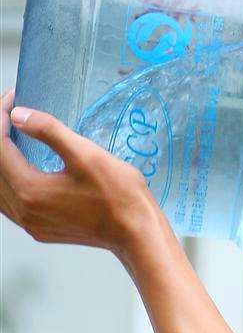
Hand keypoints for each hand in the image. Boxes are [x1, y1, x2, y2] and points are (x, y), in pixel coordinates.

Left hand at [0, 88, 161, 256]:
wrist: (138, 232)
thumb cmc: (120, 197)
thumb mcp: (86, 154)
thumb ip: (49, 131)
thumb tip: (19, 115)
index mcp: (30, 190)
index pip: (0, 147)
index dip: (1, 119)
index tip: (11, 101)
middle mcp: (24, 211)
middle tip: (9, 116)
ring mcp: (32, 224)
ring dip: (0, 162)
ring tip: (9, 140)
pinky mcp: (42, 230)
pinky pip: (10, 205)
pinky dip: (7, 184)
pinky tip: (16, 173)